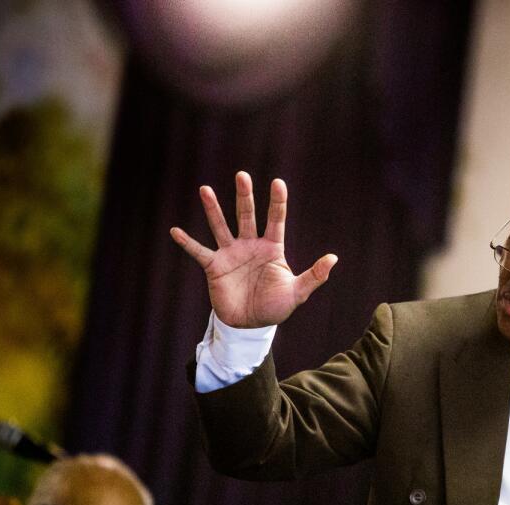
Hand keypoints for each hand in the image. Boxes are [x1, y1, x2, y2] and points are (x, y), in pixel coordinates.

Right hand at [170, 171, 337, 327]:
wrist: (250, 325)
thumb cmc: (275, 307)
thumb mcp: (297, 292)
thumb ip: (314, 276)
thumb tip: (334, 258)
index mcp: (271, 248)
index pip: (276, 219)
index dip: (277, 202)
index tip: (278, 182)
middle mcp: (250, 245)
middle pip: (246, 215)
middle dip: (244, 196)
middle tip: (242, 175)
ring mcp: (231, 254)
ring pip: (221, 226)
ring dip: (213, 209)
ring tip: (205, 190)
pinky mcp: (214, 267)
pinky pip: (199, 252)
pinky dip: (187, 242)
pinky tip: (175, 231)